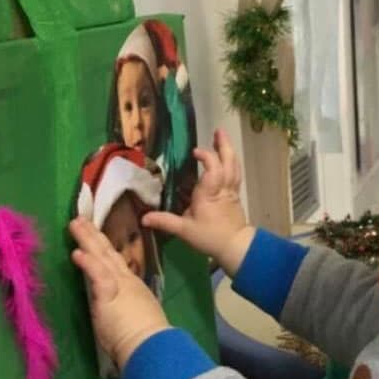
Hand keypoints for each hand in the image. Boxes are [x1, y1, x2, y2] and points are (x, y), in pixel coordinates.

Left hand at [69, 218, 169, 368]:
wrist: (153, 345)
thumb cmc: (146, 337)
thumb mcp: (136, 317)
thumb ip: (125, 309)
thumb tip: (120, 311)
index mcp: (132, 287)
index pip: (115, 264)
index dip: (104, 249)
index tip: (94, 236)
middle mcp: (127, 281)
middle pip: (108, 253)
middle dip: (94, 236)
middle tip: (80, 220)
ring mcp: (119, 285)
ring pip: (102, 257)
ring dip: (87, 240)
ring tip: (75, 224)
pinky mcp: (110, 293)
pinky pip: (97, 274)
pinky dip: (87, 262)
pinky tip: (77, 252)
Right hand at [142, 129, 254, 274]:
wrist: (236, 247)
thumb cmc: (210, 237)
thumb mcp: (184, 230)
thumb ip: (165, 221)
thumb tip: (143, 218)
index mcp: (209, 194)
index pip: (212, 169)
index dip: (207, 157)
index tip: (195, 153)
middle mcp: (222, 188)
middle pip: (227, 162)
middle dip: (223, 146)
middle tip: (218, 131)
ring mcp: (231, 191)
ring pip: (233, 166)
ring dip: (228, 151)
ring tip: (222, 137)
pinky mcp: (235, 195)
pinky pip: (235, 174)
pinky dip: (231, 162)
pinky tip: (227, 157)